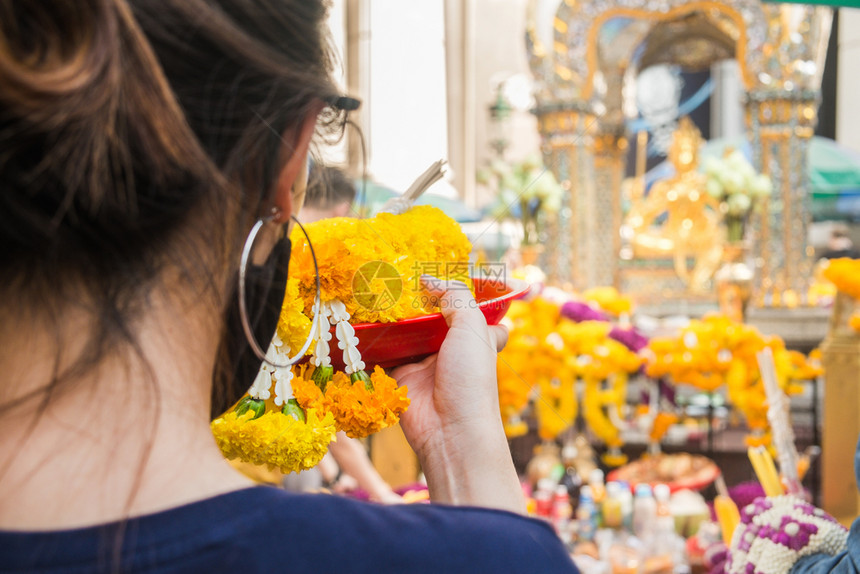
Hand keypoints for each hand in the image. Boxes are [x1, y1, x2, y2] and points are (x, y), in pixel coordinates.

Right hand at [391, 277, 523, 512]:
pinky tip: (362, 318)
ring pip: (406, 333)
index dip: (466, 297)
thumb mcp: (473, 328)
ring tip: (376, 290)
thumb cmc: (470, 378)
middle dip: (419, 301)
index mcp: (475, 338)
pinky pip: (384, 354)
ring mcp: (424, 362)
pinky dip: (374, 341)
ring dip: (394, 317)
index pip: (476, 313)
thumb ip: (455, 297)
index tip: (448, 278)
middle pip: (434, 318)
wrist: (450, 430)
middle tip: (398, 276)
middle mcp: (450, 349)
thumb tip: (429, 279)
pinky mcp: (400, 376)